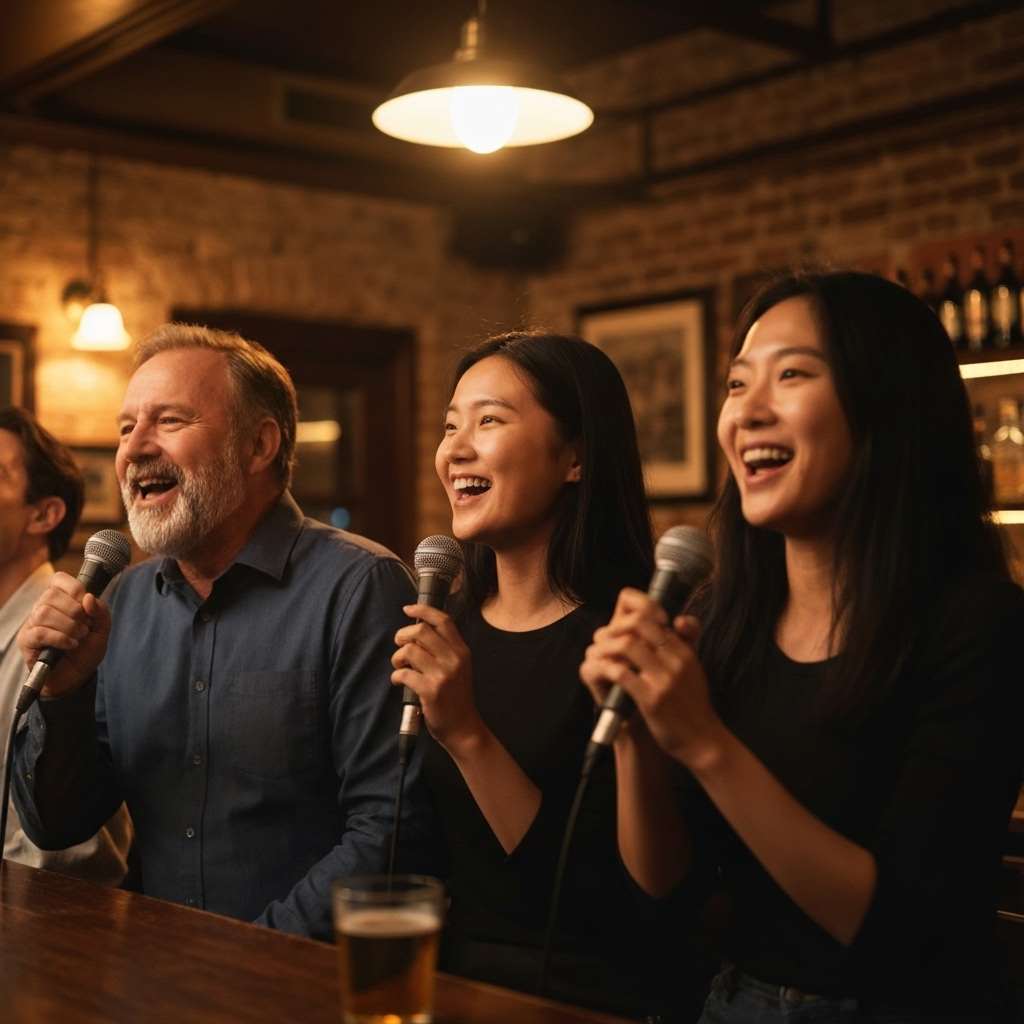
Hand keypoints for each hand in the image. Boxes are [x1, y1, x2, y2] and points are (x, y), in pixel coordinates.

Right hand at [18, 572, 111, 696]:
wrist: (77, 677)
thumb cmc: (86, 650)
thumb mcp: (102, 630)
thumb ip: (101, 612)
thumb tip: (89, 597)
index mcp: (61, 600)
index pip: (59, 579)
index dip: (75, 589)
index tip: (87, 606)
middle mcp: (43, 608)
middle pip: (51, 595)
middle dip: (74, 612)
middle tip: (84, 628)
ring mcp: (32, 624)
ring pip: (44, 613)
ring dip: (67, 626)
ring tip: (78, 637)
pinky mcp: (27, 641)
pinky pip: (40, 632)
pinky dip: (60, 638)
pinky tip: (70, 645)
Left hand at [392, 605, 485, 756]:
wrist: (464, 728)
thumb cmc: (456, 697)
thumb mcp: (459, 668)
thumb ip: (444, 650)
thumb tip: (416, 633)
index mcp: (461, 650)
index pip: (443, 620)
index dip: (423, 610)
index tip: (407, 609)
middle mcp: (454, 658)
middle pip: (421, 630)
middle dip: (402, 635)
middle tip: (399, 646)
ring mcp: (443, 674)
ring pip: (409, 650)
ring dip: (397, 657)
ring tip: (399, 666)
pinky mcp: (431, 690)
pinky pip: (403, 673)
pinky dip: (395, 675)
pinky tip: (399, 682)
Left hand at [580, 587, 724, 768]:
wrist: (703, 741)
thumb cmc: (693, 707)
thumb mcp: (694, 670)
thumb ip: (685, 645)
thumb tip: (678, 620)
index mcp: (684, 650)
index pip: (654, 615)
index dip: (630, 617)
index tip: (618, 629)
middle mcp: (676, 660)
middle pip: (639, 622)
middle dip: (614, 627)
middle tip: (601, 638)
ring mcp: (664, 678)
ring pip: (626, 645)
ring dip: (605, 647)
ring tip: (596, 654)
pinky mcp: (652, 698)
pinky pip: (621, 673)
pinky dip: (605, 668)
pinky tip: (599, 671)